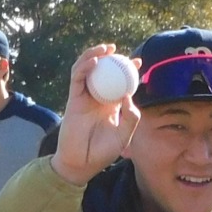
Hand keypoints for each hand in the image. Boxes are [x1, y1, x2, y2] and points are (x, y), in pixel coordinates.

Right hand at [50, 43, 141, 186]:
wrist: (82, 162)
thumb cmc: (103, 152)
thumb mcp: (124, 135)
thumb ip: (131, 117)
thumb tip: (128, 95)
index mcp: (112, 105)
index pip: (121, 83)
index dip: (128, 71)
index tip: (138, 62)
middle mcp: (98, 98)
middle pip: (103, 72)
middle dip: (111, 59)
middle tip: (120, 51)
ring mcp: (84, 98)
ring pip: (88, 70)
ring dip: (94, 56)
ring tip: (105, 48)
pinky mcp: (73, 100)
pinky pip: (77, 79)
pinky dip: (84, 68)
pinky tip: (94, 62)